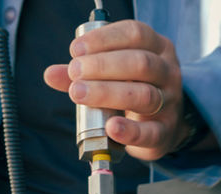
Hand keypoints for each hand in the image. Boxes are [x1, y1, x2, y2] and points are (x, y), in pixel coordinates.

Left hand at [44, 20, 189, 160]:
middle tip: (74, 72)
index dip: (105, 39)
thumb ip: (84, 73)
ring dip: (108, 93)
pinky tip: (111, 127)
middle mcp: (168, 72)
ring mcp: (170, 102)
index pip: (136, 34)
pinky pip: (151, 132)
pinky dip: (130, 131)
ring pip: (144, 95)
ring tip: (79, 94)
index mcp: (157, 48)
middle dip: (103, 66)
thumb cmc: (135, 90)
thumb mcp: (114, 75)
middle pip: (140, 63)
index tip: (76, 50)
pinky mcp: (165, 131)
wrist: (163, 126)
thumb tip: (51, 74)